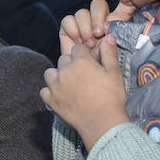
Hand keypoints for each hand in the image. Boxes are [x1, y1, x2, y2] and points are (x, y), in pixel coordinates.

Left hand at [40, 35, 128, 149]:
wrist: (102, 122)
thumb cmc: (111, 97)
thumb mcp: (114, 72)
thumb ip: (109, 53)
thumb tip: (108, 36)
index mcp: (81, 61)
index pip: (78, 48)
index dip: (84, 54)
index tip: (90, 62)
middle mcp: (65, 71)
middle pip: (63, 59)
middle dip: (71, 64)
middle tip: (82, 75)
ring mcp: (55, 85)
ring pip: (50, 73)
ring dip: (58, 75)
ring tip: (69, 84)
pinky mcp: (51, 100)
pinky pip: (44, 91)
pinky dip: (50, 92)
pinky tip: (60, 95)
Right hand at [58, 0, 137, 56]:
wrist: (87, 77)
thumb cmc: (104, 64)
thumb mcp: (118, 44)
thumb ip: (123, 23)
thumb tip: (127, 0)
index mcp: (112, 20)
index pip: (117, 4)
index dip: (114, 7)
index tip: (111, 25)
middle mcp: (96, 19)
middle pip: (97, 4)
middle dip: (97, 19)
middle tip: (98, 34)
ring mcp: (81, 23)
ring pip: (82, 13)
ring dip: (85, 28)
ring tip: (88, 44)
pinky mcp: (67, 29)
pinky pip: (68, 20)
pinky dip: (73, 31)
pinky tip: (78, 42)